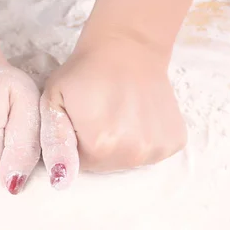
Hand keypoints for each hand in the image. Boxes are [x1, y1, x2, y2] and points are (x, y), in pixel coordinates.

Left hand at [40, 38, 186, 188]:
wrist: (128, 48)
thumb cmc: (85, 73)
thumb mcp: (54, 102)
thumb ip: (54, 142)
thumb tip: (61, 181)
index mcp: (101, 146)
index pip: (80, 165)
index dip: (76, 143)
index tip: (81, 119)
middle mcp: (133, 152)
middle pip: (106, 165)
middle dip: (98, 146)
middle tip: (99, 115)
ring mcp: (157, 148)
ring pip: (129, 160)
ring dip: (122, 143)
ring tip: (119, 113)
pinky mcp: (175, 141)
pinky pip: (152, 152)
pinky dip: (144, 138)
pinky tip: (139, 115)